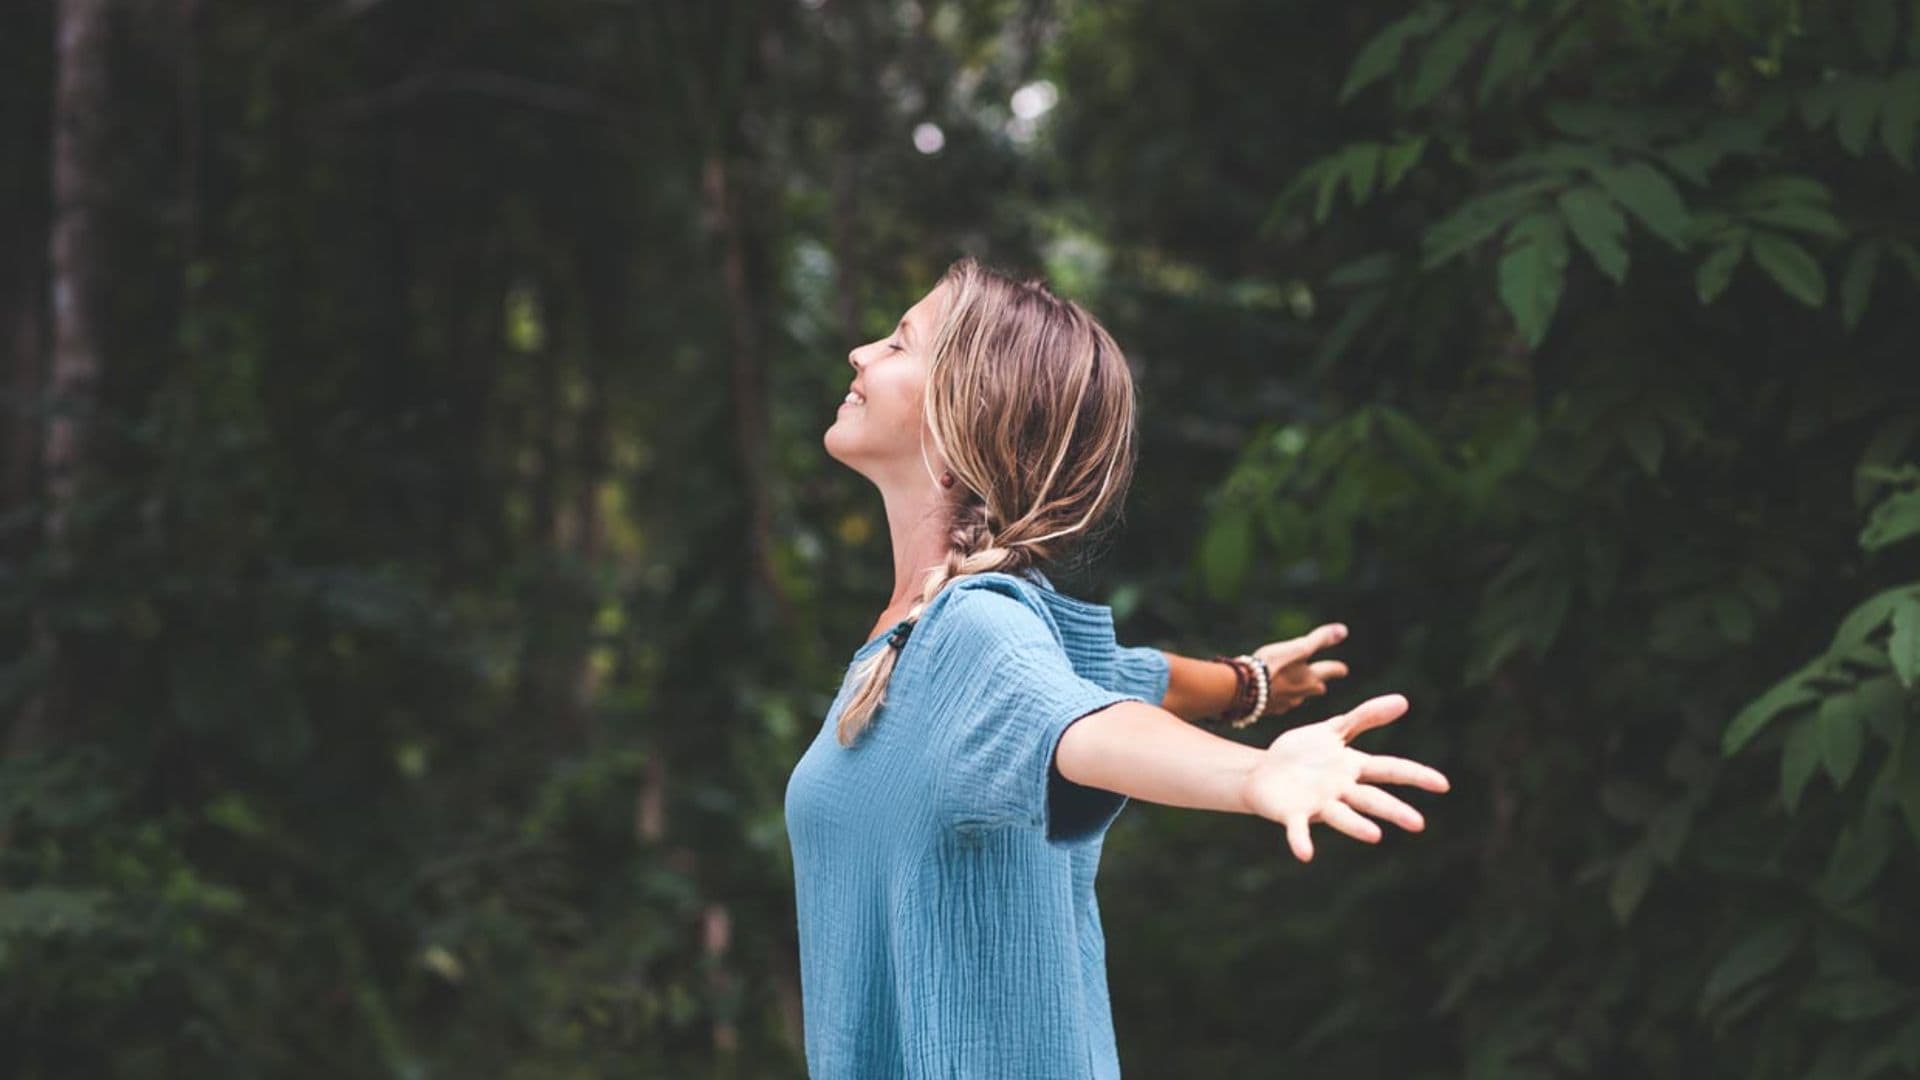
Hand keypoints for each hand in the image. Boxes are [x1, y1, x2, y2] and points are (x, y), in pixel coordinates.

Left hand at [1238, 693, 1449, 862]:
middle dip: (1394, 810)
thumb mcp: (1334, 729)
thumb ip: (1365, 717)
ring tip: (1375, 836)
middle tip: (1418, 824)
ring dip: (1357, 826)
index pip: (1390, 769)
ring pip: (1342, 816)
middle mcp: (1341, 790)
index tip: (1443, 784)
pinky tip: (1306, 854)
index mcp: (1353, 768)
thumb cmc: (1303, 753)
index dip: (1416, 776)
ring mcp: (1318, 804)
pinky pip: (1298, 830)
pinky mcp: (1292, 814)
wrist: (1263, 771)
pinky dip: (1301, 841)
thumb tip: (1403, 701)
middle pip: (1371, 799)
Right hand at [1252, 622, 1349, 715]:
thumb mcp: (1298, 648)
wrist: (1243, 690)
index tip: (1343, 669)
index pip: (1330, 671)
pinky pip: (1278, 704)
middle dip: (1318, 684)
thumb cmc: (1271, 666)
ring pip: (1297, 698)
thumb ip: (1320, 640)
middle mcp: (1301, 694)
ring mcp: (1284, 704)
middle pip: (1315, 688)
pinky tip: (1271, 695)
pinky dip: (1277, 697)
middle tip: (1321, 683)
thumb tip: (1343, 630)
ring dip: (1298, 692)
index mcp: (1310, 678)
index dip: (1337, 668)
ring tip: (1294, 687)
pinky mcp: (1268, 710)